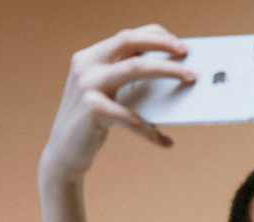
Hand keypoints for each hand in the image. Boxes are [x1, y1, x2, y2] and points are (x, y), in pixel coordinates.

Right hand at [39, 24, 195, 184]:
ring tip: (191, 79)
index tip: (179, 43)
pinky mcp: (92, 110)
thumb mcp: (108, 94)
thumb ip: (128, 79)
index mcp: (90, 57)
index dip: (155, 35)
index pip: (126, 36)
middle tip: (187, 53)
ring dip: (168, 70)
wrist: (63, 154)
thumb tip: (170, 69)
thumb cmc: (94, 122)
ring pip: (135, 68)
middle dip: (162, 44)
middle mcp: (86, 65)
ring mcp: (87, 86)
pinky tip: (166, 142)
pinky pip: (132, 118)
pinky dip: (151, 132)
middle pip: (129, 42)